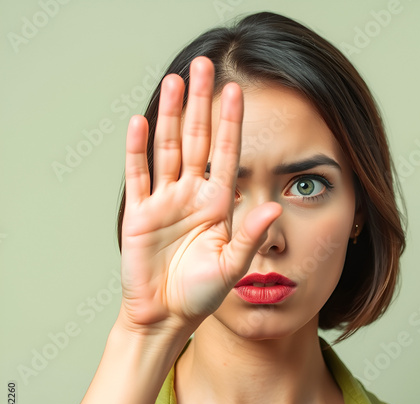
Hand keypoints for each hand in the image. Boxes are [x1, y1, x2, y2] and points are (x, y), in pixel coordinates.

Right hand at [117, 57, 281, 334]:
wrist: (167, 315)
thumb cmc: (201, 295)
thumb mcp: (231, 266)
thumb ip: (250, 237)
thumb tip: (275, 208)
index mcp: (217, 205)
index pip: (226, 154)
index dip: (230, 123)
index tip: (237, 90)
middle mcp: (192, 196)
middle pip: (196, 140)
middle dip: (200, 104)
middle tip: (204, 65)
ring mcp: (164, 202)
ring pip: (167, 149)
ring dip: (170, 116)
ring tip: (175, 81)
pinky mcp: (140, 213)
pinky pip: (138, 176)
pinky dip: (138, 150)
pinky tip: (141, 123)